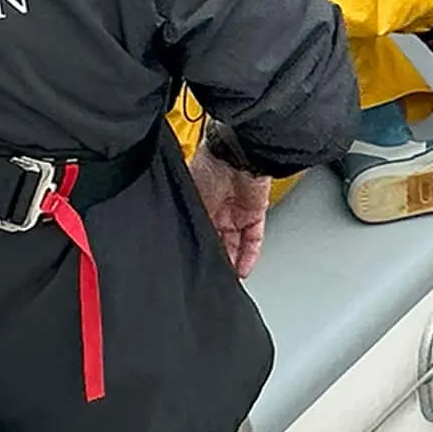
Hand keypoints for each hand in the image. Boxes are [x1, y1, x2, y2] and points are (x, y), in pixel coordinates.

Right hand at [190, 149, 269, 277]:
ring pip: (236, 243)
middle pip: (218, 241)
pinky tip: (243, 269)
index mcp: (198, 202)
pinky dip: (249, 256)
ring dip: (232, 262)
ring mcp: (238, 210)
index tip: (196, 265)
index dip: (198, 248)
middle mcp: (218, 208)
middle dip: (216, 258)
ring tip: (227, 278)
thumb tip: (177, 241)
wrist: (237, 152)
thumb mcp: (189, 197)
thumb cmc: (208, 165)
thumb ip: (187, 218)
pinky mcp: (256, 212)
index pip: (198, 232)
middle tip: (212, 276)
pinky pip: (254, 238)